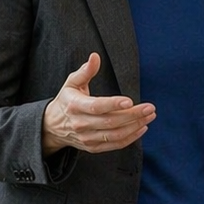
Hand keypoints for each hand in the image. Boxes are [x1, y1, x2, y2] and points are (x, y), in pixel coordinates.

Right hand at [41, 52, 155, 155]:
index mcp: (75, 106)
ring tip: (149, 116)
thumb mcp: (71, 83)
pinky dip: (131, 138)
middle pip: (110, 122)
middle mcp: (81, 124)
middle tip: (150, 108)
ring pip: (115, 135)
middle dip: (133, 115)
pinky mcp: (93, 147)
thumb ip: (85, 71)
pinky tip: (142, 128)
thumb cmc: (66, 101)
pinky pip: (115, 145)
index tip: (129, 101)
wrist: (53, 127)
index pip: (96, 106)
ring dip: (135, 126)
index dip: (113, 104)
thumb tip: (95, 57)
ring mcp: (87, 138)